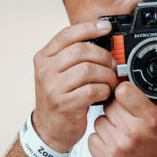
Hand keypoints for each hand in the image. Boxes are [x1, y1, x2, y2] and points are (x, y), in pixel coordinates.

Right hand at [32, 19, 119, 151]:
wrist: (49, 129)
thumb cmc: (59, 98)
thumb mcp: (58, 73)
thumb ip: (72, 56)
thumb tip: (101, 39)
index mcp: (44, 58)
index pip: (67, 35)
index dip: (89, 28)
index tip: (106, 27)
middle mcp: (45, 70)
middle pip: (81, 51)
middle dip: (103, 56)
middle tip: (112, 65)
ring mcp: (53, 87)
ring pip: (88, 70)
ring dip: (106, 75)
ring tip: (110, 81)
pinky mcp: (65, 104)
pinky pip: (92, 89)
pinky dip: (104, 90)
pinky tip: (105, 93)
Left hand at [89, 66, 156, 156]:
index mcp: (150, 121)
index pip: (123, 91)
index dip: (125, 91)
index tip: (129, 96)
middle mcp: (132, 134)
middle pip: (110, 105)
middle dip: (118, 108)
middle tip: (129, 117)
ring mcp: (116, 148)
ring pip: (99, 121)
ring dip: (108, 124)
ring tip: (123, 132)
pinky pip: (92, 138)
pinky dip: (101, 140)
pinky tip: (115, 144)